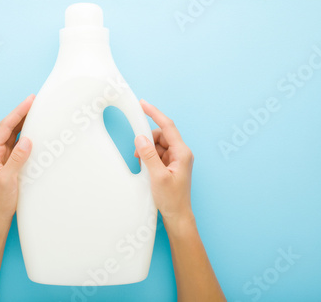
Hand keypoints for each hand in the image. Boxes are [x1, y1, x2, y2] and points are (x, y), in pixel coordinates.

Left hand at [0, 94, 34, 223]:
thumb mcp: (7, 179)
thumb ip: (17, 159)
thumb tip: (27, 141)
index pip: (6, 127)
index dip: (18, 112)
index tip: (30, 101)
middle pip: (9, 126)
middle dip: (21, 113)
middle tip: (35, 101)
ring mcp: (1, 156)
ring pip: (13, 133)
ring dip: (24, 122)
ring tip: (36, 111)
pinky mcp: (8, 161)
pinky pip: (17, 143)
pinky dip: (26, 134)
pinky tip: (34, 130)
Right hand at [134, 99, 194, 225]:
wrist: (178, 216)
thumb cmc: (172, 199)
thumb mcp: (157, 177)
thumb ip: (149, 156)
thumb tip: (141, 138)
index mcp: (182, 153)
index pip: (167, 126)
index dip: (154, 113)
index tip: (143, 104)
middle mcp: (181, 153)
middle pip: (161, 135)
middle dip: (147, 141)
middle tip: (138, 154)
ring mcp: (176, 159)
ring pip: (157, 145)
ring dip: (147, 151)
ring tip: (143, 166)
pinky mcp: (171, 166)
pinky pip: (157, 154)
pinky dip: (149, 158)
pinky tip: (147, 169)